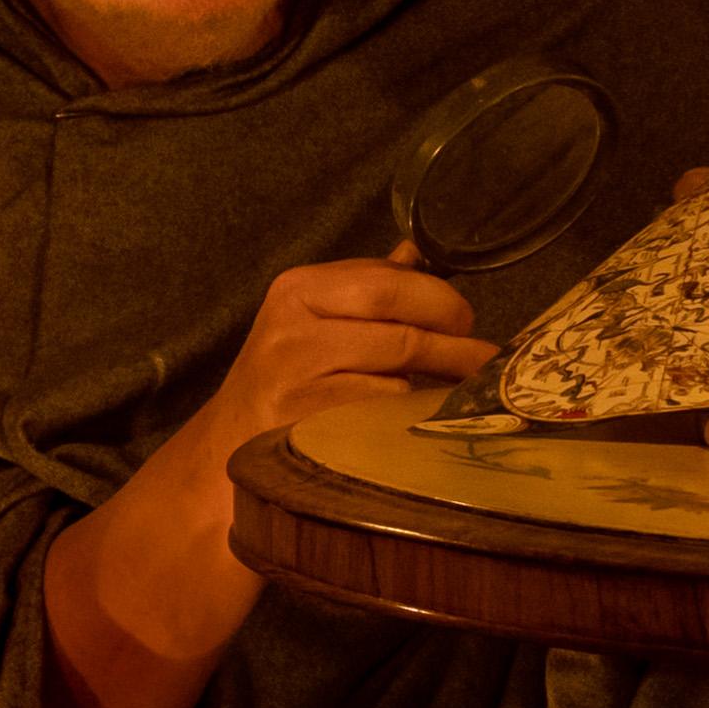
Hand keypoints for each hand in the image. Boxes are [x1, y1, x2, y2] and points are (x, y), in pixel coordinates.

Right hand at [38, 256, 482, 707]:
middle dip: (453, 341)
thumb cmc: (281, 383)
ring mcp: (298, 378)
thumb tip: (418, 254)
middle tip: (484, 358)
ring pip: (398, 371)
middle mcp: (292, 326)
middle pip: (400, 326)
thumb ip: (364, 289)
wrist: (224, 454)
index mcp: (298, 289)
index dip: (439, 299)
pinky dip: (407, 414)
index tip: (465, 318)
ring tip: (462, 389)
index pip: (387, 280)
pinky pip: (382, 411)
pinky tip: (417, 417)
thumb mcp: (312, 322)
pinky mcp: (309, 423)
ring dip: (438, 382)